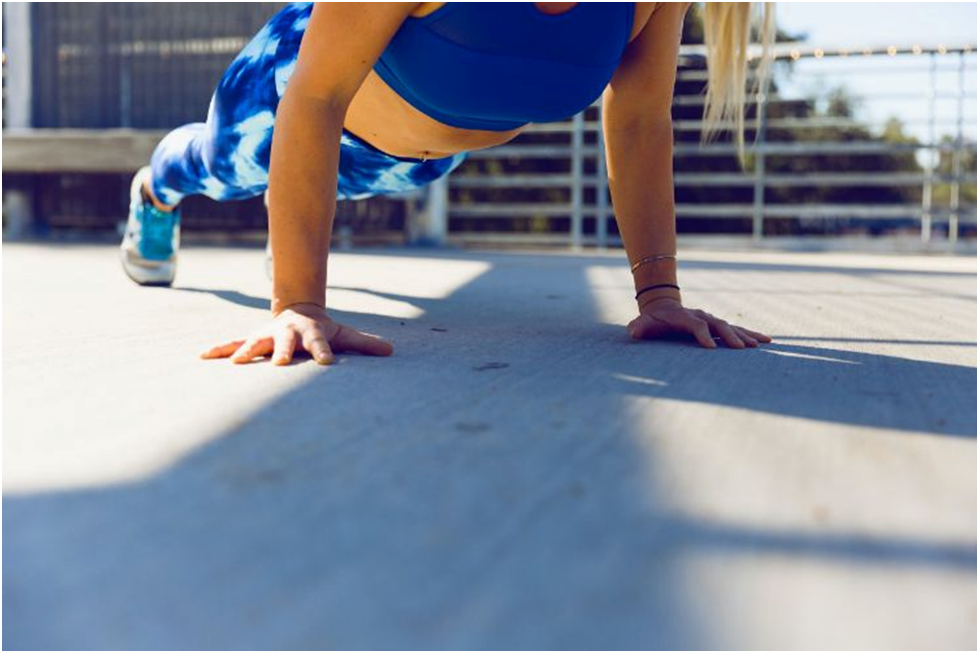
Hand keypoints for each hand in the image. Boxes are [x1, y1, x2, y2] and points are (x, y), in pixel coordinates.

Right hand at [201, 303, 393, 364]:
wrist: (297, 311)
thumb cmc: (322, 330)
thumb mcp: (344, 335)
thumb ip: (365, 344)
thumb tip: (391, 350)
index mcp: (311, 333)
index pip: (320, 345)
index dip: (323, 353)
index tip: (325, 364)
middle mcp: (287, 334)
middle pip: (285, 343)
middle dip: (281, 352)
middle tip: (279, 364)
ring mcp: (267, 336)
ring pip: (254, 342)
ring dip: (244, 351)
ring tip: (234, 363)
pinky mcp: (251, 340)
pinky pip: (232, 344)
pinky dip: (218, 349)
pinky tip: (201, 357)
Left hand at [627, 297, 771, 348]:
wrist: (662, 308)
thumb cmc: (652, 320)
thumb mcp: (643, 324)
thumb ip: (638, 328)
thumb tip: (633, 332)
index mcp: (684, 318)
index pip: (696, 326)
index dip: (703, 336)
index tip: (711, 349)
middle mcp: (701, 317)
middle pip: (718, 325)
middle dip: (730, 336)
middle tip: (742, 349)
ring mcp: (711, 320)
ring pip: (731, 326)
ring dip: (746, 335)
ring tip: (761, 343)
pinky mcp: (717, 326)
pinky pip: (736, 329)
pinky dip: (751, 334)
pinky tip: (766, 340)